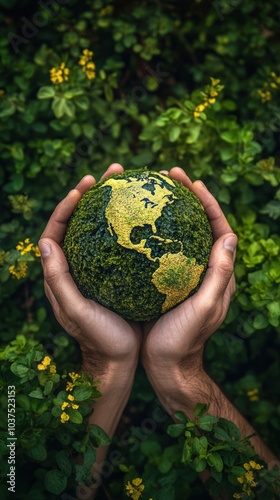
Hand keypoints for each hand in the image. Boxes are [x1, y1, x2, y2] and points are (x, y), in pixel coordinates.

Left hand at [38, 163, 141, 377]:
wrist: (117, 361)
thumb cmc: (98, 338)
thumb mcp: (76, 311)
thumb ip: (59, 279)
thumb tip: (45, 243)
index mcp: (62, 272)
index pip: (59, 228)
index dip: (68, 204)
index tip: (86, 185)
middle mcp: (78, 266)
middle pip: (82, 221)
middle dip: (94, 193)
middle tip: (115, 171)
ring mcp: (98, 269)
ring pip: (104, 229)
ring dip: (116, 205)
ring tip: (133, 184)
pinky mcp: (117, 275)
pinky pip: (123, 244)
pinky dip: (133, 227)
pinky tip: (151, 217)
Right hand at [141, 167, 236, 388]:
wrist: (167, 366)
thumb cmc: (184, 341)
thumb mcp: (203, 308)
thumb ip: (219, 274)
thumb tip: (229, 236)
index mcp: (219, 274)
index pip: (218, 229)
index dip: (207, 203)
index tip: (191, 182)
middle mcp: (203, 270)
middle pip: (197, 226)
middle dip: (185, 198)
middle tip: (166, 176)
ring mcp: (183, 275)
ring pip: (178, 235)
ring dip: (166, 211)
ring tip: (149, 192)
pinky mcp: (165, 282)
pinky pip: (160, 250)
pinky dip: (150, 233)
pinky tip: (132, 225)